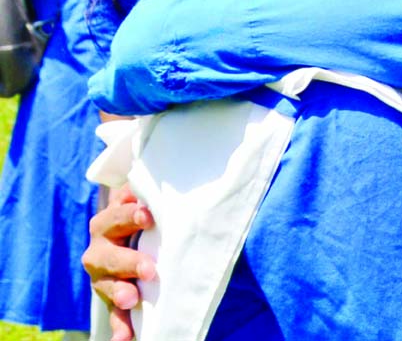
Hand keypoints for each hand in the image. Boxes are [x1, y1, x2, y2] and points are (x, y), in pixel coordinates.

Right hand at [82, 184, 155, 340]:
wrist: (139, 235)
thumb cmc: (152, 215)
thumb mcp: (151, 203)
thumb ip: (159, 197)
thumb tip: (190, 185)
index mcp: (111, 218)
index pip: (116, 213)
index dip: (129, 214)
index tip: (148, 216)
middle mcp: (101, 245)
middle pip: (107, 253)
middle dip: (128, 260)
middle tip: (149, 269)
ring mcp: (103, 274)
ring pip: (104, 283)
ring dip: (118, 292)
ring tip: (132, 298)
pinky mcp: (110, 297)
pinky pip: (113, 313)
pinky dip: (120, 326)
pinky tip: (125, 338)